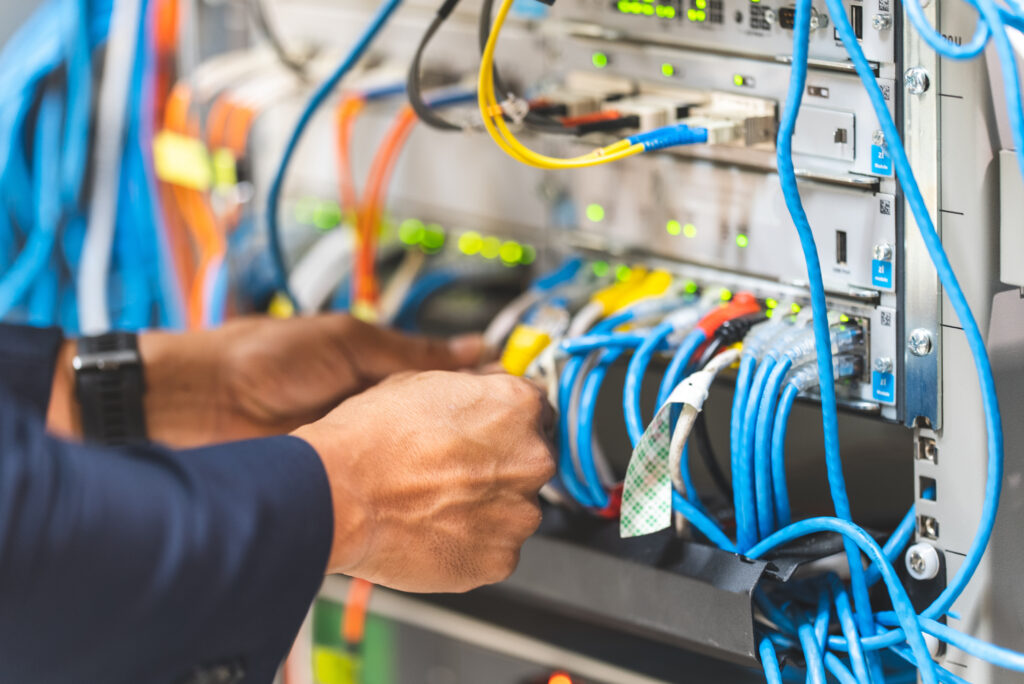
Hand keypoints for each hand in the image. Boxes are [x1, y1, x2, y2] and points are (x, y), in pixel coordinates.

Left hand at [47, 315, 488, 446]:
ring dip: (442, 461)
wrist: (199, 403)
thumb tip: (473, 348)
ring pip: (416, 457)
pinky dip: (409, 486)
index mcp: (376, 368)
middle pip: (437, 422)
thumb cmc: (262, 357)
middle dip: (468, 431)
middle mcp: (372, 407)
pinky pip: (385, 482)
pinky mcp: (340, 476)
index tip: (517, 399)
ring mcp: (358, 444)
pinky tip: (438, 491)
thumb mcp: (348, 341)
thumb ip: (410, 353)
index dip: (478, 389)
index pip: (444, 381)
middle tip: (508, 440)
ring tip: (482, 466)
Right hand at [293, 370, 555, 592]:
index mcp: (518, 406)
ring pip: (515, 507)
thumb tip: (489, 383)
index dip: (504, 422)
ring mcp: (519, 512)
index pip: (536, 411)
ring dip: (488, 506)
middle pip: (531, 460)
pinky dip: (474, 542)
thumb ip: (473, 386)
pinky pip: (497, 548)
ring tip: (437, 501)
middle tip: (454, 470)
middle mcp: (532, 458)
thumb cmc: (371, 437)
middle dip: (500, 465)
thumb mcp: (422, 381)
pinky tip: (437, 527)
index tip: (487, 433)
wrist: (338, 494)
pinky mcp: (501, 558)